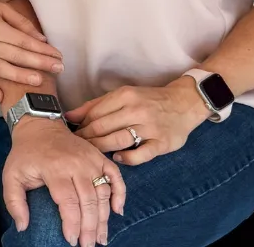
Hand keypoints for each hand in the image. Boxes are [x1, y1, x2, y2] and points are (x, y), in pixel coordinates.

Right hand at [0, 0, 62, 102]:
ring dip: (21, 76)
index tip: (58, 56)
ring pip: (2, 70)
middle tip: (59, 69)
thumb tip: (40, 39)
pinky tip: (1, 98)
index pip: (23, 41)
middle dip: (40, 63)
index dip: (42, 50)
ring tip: (39, 81)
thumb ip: (20, 22)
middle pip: (17, 56)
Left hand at [4, 118, 123, 246]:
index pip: (68, 202)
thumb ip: (13, 201)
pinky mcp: (98, 155)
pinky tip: (117, 211)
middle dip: (90, 227)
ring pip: (103, 192)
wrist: (38, 125)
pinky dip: (120, 193)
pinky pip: (115, 175)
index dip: (72, 224)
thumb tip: (23, 227)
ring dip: (104, 217)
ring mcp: (89, 158)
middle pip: (88, 201)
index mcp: (54, 168)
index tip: (71, 241)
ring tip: (101, 238)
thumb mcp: (11, 174)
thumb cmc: (25, 154)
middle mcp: (75, 163)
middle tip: (88, 245)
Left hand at [67, 78, 209, 166]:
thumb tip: (70, 116)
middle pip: (103, 127)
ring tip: (92, 154)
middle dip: (86, 138)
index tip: (71, 134)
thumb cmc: (148, 100)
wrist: (184, 103)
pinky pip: (141, 154)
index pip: (95, 112)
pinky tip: (117, 158)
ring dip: (101, 148)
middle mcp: (136, 110)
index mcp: (125, 95)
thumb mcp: (124, 95)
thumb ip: (97, 105)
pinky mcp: (162, 143)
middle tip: (77, 147)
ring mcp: (150, 127)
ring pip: (118, 139)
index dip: (81, 125)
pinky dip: (126, 158)